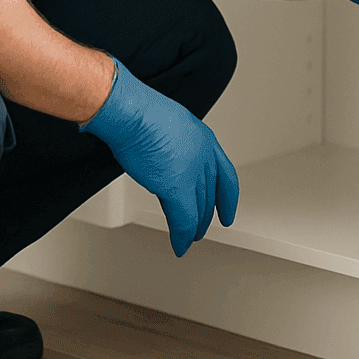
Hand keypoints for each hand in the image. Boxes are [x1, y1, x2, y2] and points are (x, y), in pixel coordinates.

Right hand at [80, 59, 238, 255]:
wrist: (131, 113)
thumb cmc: (139, 113)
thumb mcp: (167, 128)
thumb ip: (174, 148)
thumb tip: (164, 161)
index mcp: (204, 139)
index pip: (225, 174)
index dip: (227, 197)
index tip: (226, 210)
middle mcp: (204, 156)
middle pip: (210, 195)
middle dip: (205, 215)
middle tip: (200, 228)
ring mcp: (193, 173)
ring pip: (199, 209)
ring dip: (194, 227)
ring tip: (190, 238)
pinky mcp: (178, 188)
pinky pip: (184, 220)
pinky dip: (181, 236)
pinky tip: (179, 245)